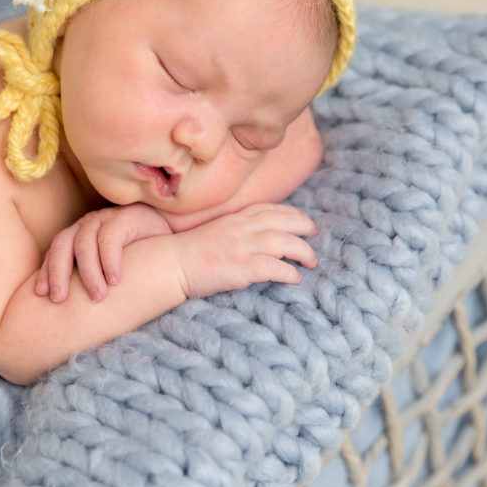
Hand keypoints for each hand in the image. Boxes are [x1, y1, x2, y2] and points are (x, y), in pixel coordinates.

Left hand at [36, 203, 172, 302]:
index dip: (46, 271)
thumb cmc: (141, 257)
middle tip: (59, 299)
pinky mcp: (126, 217)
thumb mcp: (109, 267)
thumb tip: (68, 313)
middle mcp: (88, 224)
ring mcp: (106, 218)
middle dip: (58, 273)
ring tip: (96, 296)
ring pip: (84, 243)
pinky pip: (110, 238)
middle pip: (62, 245)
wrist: (175, 235)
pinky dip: (109, 260)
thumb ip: (91, 278)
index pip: (55, 251)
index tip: (42, 295)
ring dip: (88, 272)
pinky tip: (115, 280)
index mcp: (78, 235)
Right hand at [172, 203, 318, 298]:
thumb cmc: (190, 251)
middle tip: (315, 235)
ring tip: (311, 261)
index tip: (304, 220)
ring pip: (284, 241)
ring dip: (303, 250)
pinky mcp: (240, 267)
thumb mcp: (216, 231)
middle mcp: (241, 228)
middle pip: (283, 221)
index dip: (292, 213)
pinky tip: (295, 278)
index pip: (270, 209)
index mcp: (235, 217)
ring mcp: (241, 247)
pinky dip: (288, 271)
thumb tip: (256, 237)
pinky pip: (273, 267)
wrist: (170, 264)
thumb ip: (236, 229)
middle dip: (304, 226)